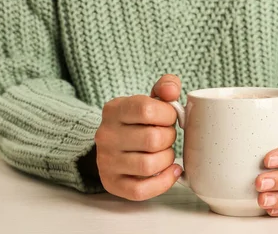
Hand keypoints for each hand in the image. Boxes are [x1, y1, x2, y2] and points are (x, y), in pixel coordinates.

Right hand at [95, 75, 182, 200]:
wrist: (113, 143)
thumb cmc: (138, 121)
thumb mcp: (149, 99)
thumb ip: (165, 86)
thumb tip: (171, 90)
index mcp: (114, 109)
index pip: (147, 109)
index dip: (168, 114)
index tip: (169, 117)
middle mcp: (106, 135)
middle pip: (152, 139)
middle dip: (169, 137)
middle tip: (167, 136)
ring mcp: (107, 161)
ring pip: (149, 165)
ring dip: (167, 158)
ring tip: (166, 152)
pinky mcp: (112, 183)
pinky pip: (141, 190)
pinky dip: (164, 182)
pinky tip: (172, 170)